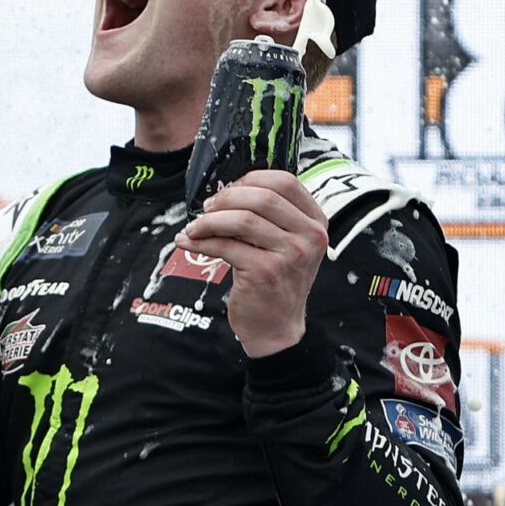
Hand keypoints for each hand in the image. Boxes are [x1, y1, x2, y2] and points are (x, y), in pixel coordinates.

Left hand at [178, 170, 329, 357]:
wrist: (277, 327)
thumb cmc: (277, 280)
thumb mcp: (287, 243)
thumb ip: (271, 216)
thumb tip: (228, 190)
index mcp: (316, 222)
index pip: (285, 181)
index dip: (251, 178)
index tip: (229, 189)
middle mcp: (309, 236)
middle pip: (262, 197)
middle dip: (227, 197)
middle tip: (207, 207)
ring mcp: (290, 254)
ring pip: (243, 219)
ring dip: (210, 220)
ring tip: (196, 227)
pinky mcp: (266, 272)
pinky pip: (226, 246)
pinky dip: (201, 241)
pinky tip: (188, 242)